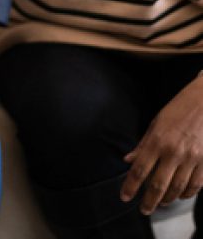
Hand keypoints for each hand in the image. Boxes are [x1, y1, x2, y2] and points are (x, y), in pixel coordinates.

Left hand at [121, 75, 202, 213]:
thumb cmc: (178, 109)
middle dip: (149, 201)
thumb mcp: (155, 123)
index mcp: (157, 140)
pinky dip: (186, 194)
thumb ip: (143, 144)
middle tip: (143, 210)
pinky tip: (179, 195)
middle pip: (158, 185)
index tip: (124, 197)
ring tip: (160, 203)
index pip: (139, 169)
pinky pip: (195, 186)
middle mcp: (173, 152)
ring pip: (177, 189)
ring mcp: (191, 158)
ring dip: (167, 200)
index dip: (130, 186)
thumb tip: (128, 160)